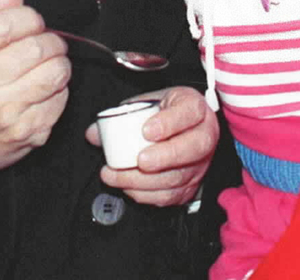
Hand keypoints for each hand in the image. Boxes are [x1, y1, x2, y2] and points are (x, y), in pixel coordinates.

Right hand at [0, 0, 70, 190]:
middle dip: (49, 40)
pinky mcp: (27, 131)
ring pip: (55, 72)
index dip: (27, 17)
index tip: (31, 21)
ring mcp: (4, 113)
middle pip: (36, 48)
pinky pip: (61, 98)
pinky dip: (58, 90)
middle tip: (44, 43)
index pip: (4, 26)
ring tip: (47, 64)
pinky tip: (42, 91)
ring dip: (58, 63)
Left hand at [86, 86, 217, 206]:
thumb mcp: (149, 103)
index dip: (169, 123)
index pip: (189, 112)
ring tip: (116, 176)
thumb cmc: (166, 114)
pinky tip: (128, 187)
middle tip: (139, 160)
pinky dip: (147, 194)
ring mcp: (200, 163)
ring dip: (145, 181)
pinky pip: (171, 196)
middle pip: (193, 148)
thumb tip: (94, 134)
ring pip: (179, 177)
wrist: (185, 129)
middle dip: (164, 156)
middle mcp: (204, 134)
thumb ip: (122, 115)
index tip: (146, 130)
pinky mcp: (192, 185)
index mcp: (195, 107)